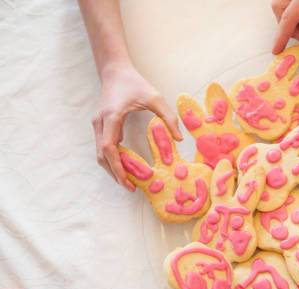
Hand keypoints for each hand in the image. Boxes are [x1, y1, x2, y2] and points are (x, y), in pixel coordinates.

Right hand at [92, 64, 181, 190]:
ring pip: (100, 154)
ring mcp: (98, 125)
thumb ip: (168, 118)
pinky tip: (126, 167)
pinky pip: (103, 148)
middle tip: (131, 187)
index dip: (118, 168)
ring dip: (112, 169)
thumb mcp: (155, 98)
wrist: (115, 71)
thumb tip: (179, 139)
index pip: (109, 149)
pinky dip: (112, 160)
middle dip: (115, 174)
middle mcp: (100, 123)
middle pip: (102, 156)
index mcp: (112, 117)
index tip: (128, 182)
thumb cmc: (135, 83)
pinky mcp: (100, 126)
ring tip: (129, 181)